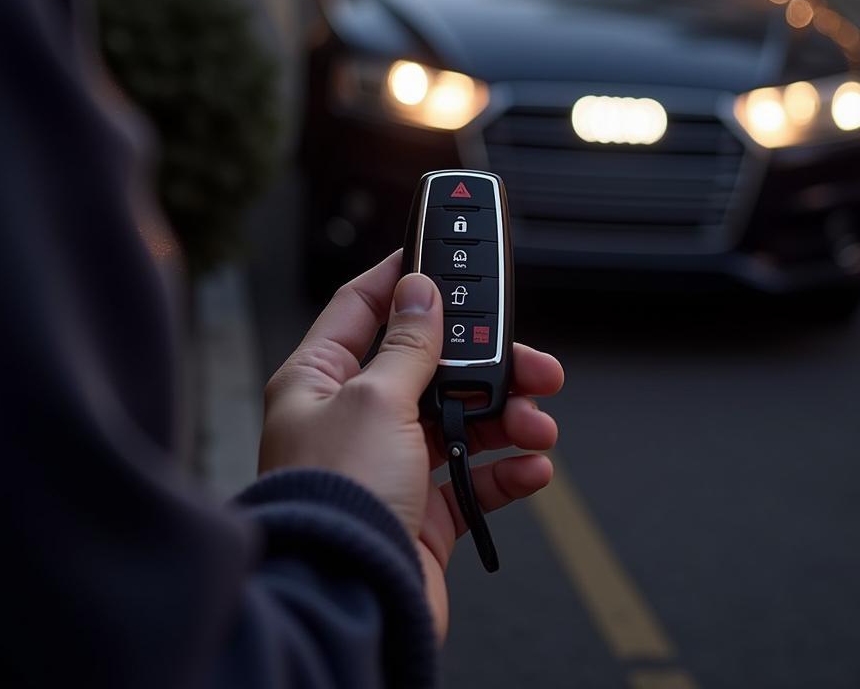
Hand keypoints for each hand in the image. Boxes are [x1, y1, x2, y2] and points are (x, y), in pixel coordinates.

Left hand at [258, 250, 563, 638]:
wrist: (347, 602)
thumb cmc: (337, 499)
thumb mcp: (376, 400)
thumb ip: (409, 347)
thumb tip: (421, 293)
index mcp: (320, 381)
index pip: (361, 308)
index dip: (401, 280)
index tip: (439, 256)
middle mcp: (351, 418)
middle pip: (430, 367)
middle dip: (485, 363)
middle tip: (529, 358)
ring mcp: (388, 464)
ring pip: (460, 421)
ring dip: (507, 418)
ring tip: (538, 424)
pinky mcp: (420, 510)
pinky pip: (474, 479)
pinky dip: (507, 471)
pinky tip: (531, 468)